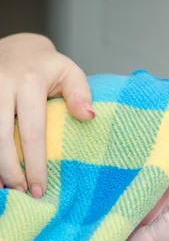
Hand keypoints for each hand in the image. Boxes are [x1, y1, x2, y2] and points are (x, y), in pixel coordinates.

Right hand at [0, 33, 93, 195]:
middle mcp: (1, 86)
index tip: (40, 188)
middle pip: (1, 138)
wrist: (16, 47)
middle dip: (10, 170)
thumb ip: (80, 93)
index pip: (32, 132)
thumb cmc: (49, 67)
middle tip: (22, 194)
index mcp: (29, 83)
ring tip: (5, 188)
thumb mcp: (70, 72)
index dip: (34, 163)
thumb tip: (89, 117)